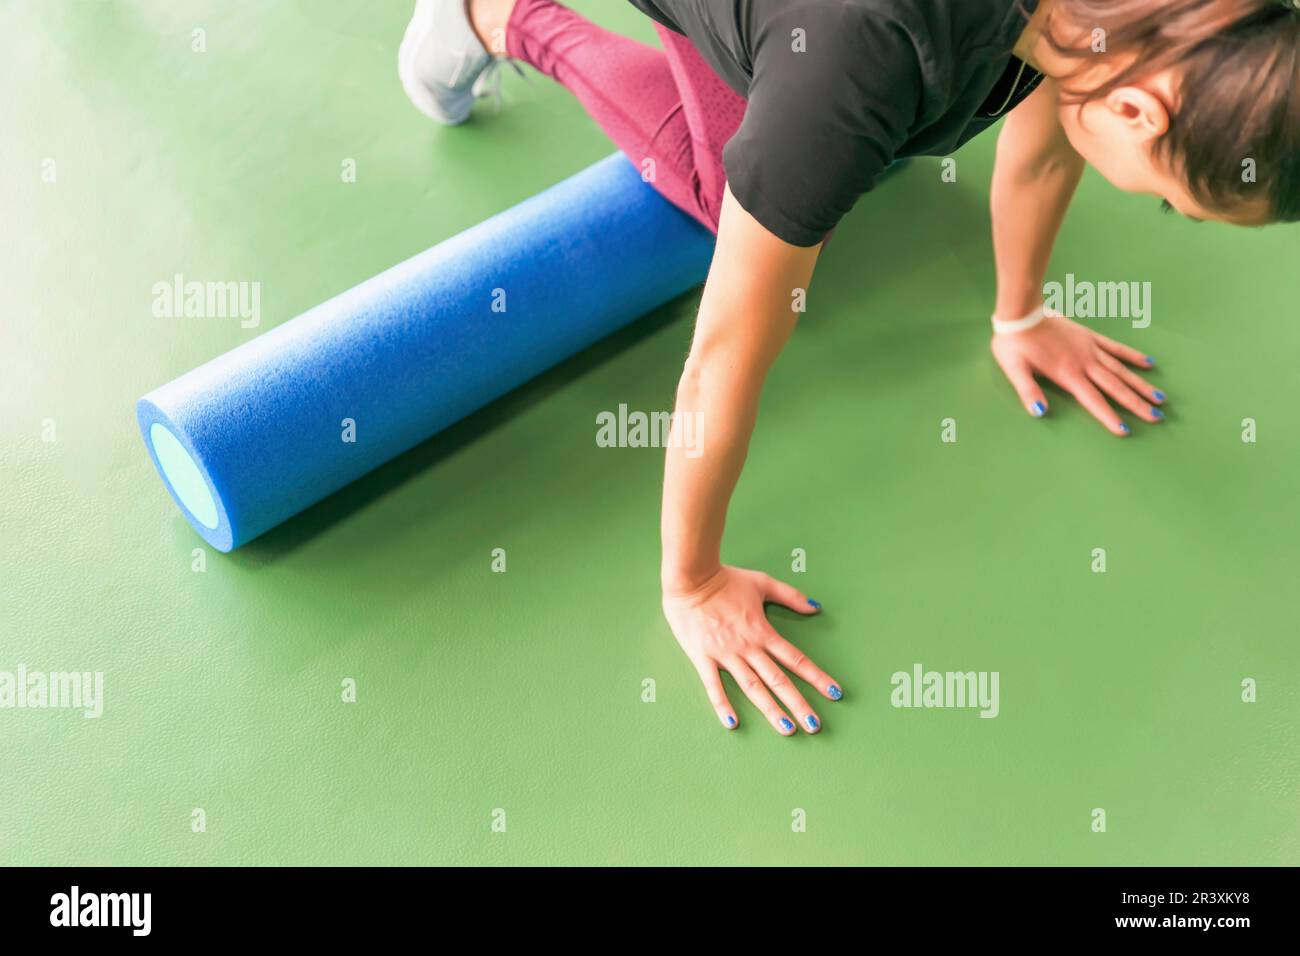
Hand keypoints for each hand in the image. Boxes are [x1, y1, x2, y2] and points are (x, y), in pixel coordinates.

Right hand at [662, 566, 841, 734]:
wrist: (692, 578)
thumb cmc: (725, 579)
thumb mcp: (762, 583)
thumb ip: (790, 596)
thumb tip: (815, 607)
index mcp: (764, 632)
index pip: (796, 659)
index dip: (817, 677)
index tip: (835, 693)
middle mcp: (748, 648)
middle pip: (778, 680)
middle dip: (799, 704)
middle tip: (815, 726)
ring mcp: (726, 654)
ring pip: (752, 687)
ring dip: (770, 709)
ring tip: (786, 729)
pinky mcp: (703, 657)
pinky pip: (713, 685)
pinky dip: (722, 704)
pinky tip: (732, 722)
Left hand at [990, 311, 1164, 435]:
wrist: (1021, 312)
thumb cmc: (1014, 344)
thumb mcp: (1014, 369)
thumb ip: (1028, 391)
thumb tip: (1039, 412)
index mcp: (1067, 374)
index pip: (1093, 400)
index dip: (1108, 416)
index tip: (1125, 430)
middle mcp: (1084, 363)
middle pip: (1115, 387)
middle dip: (1137, 403)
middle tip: (1157, 417)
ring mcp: (1090, 348)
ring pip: (1121, 369)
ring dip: (1141, 384)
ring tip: (1160, 397)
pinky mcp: (1090, 337)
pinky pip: (1115, 348)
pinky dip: (1132, 356)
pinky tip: (1148, 363)